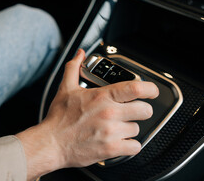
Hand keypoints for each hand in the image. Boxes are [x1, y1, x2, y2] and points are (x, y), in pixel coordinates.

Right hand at [17, 49, 158, 179]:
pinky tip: (120, 141)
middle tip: (132, 112)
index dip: (150, 88)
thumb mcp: (65, 89)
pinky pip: (135, 147)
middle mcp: (109, 113)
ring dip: (130, 129)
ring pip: (138, 129)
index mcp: (102, 96)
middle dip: (140, 110)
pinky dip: (130, 146)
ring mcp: (111, 132)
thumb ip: (74, 68)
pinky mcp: (111, 149)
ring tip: (117, 128)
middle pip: (144, 110)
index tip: (152, 91)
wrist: (51, 144)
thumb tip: (79, 54)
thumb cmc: (59, 119)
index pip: (135, 88)